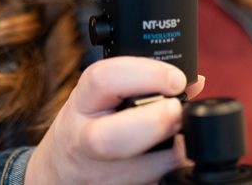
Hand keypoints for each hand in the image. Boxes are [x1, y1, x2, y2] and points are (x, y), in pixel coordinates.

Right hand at [24, 57, 205, 184]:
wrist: (57, 174)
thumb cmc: (84, 127)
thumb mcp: (99, 98)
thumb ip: (141, 85)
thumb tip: (194, 81)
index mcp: (82, 103)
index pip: (104, 79)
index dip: (145, 75)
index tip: (176, 79)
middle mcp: (83, 142)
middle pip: (110, 138)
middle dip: (153, 124)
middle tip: (178, 112)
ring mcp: (98, 176)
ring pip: (141, 173)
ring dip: (171, 156)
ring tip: (182, 140)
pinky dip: (167, 175)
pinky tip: (168, 162)